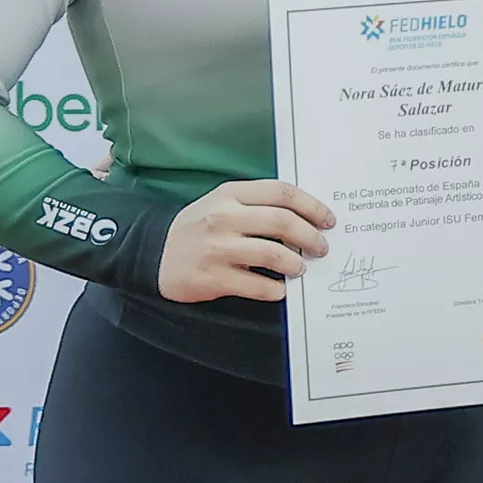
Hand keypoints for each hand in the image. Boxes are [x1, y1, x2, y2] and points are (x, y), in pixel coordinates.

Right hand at [158, 179, 333, 302]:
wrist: (154, 254)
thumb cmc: (199, 228)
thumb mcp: (222, 204)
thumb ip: (258, 205)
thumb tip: (306, 218)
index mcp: (230, 194)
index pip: (282, 192)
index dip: (312, 206)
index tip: (328, 220)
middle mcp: (224, 217)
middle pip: (283, 222)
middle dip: (311, 237)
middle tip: (321, 248)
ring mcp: (217, 248)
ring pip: (273, 254)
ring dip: (296, 264)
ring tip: (300, 269)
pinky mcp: (213, 277)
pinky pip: (257, 286)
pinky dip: (275, 289)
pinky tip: (280, 289)